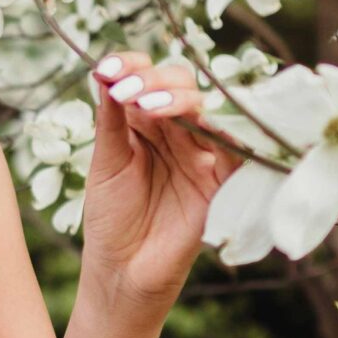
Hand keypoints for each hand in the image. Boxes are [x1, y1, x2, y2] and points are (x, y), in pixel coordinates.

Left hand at [80, 46, 243, 311]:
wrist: (124, 272)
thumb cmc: (111, 219)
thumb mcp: (105, 164)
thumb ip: (111, 120)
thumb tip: (102, 72)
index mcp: (144, 122)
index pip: (146, 77)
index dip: (131, 65)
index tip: (106, 69)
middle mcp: (176, 131)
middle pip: (180, 83)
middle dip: (154, 80)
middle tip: (128, 92)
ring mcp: (201, 153)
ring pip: (206, 107)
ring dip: (179, 100)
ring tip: (148, 107)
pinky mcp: (222, 179)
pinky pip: (234, 146)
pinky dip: (221, 129)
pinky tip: (197, 123)